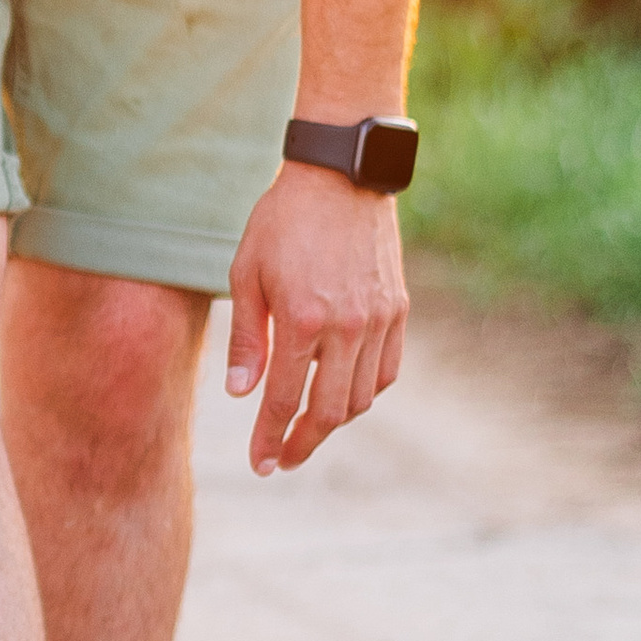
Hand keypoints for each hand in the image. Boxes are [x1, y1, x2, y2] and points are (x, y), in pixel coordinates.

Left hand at [224, 162, 407, 473]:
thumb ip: (247, 338)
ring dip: (335, 421)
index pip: (283, 400)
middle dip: (303, 443)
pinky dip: (365, 392)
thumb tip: (241, 394)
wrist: (341, 176)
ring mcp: (379, 320)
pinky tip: (343, 395)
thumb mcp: (247, 273)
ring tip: (308, 427)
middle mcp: (347, 327)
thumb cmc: (282, 221)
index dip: (270, 438)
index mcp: (302, 320)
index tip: (260, 464)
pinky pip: (387, 371)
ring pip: (362, 397)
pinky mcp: (398, 309)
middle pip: (329, 412)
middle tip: (282, 460)